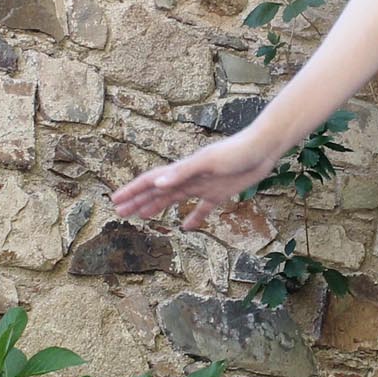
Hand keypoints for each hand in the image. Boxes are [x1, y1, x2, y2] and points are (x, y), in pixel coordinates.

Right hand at [110, 128, 281, 230]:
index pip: (150, 181)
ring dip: (157, 207)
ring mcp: (203, 186)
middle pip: (157, 191)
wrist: (262, 149)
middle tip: (120, 212)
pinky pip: (202, 208)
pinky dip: (193, 218)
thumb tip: (158, 183)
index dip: (132, 191)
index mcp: (182, 170)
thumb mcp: (207, 162)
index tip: (115, 201)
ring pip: (173, 199)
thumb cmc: (236, 151)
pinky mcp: (219, 193)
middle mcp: (188, 178)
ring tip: (142, 217)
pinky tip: (186, 227)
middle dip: (138, 201)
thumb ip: (182, 172)